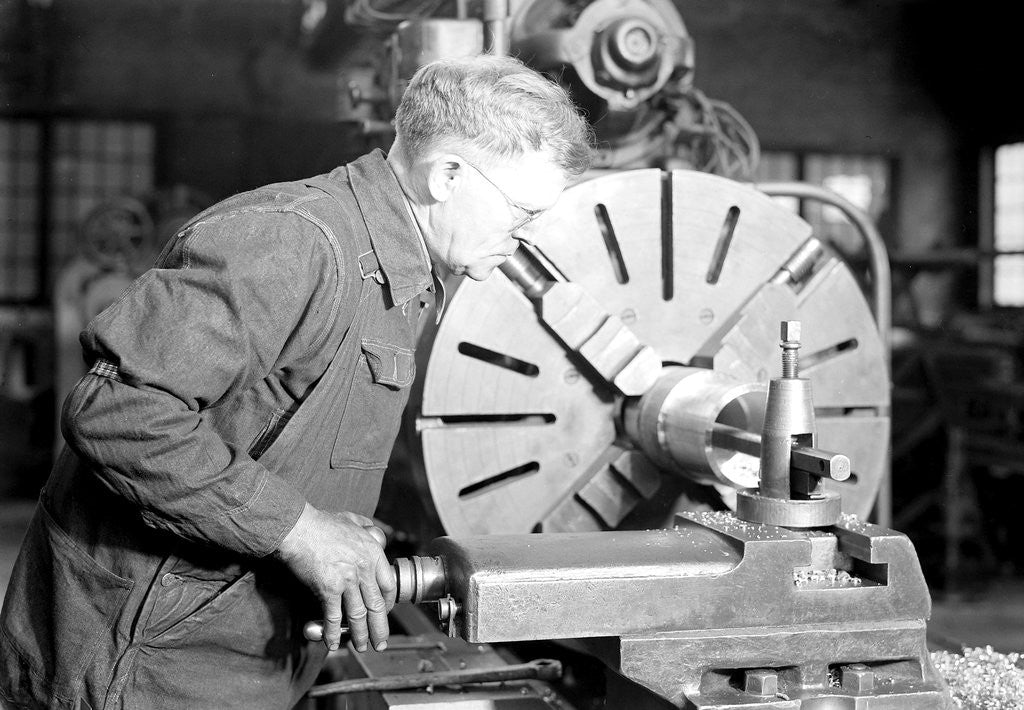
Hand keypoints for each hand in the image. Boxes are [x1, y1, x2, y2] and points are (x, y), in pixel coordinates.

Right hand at [276, 503, 395, 652]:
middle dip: (379, 628)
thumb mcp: (352, 520)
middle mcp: (364, 569)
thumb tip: (372, 530)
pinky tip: (333, 643)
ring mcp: (347, 580)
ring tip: (361, 647)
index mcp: (373, 553)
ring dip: (360, 635)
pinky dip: (333, 633)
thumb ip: (365, 526)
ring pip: (358, 615)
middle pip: (376, 605)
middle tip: (380, 642)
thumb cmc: (322, 523)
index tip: (385, 612)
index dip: (388, 603)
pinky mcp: (328, 589)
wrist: (299, 527)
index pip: (389, 585)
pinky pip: (333, 617)